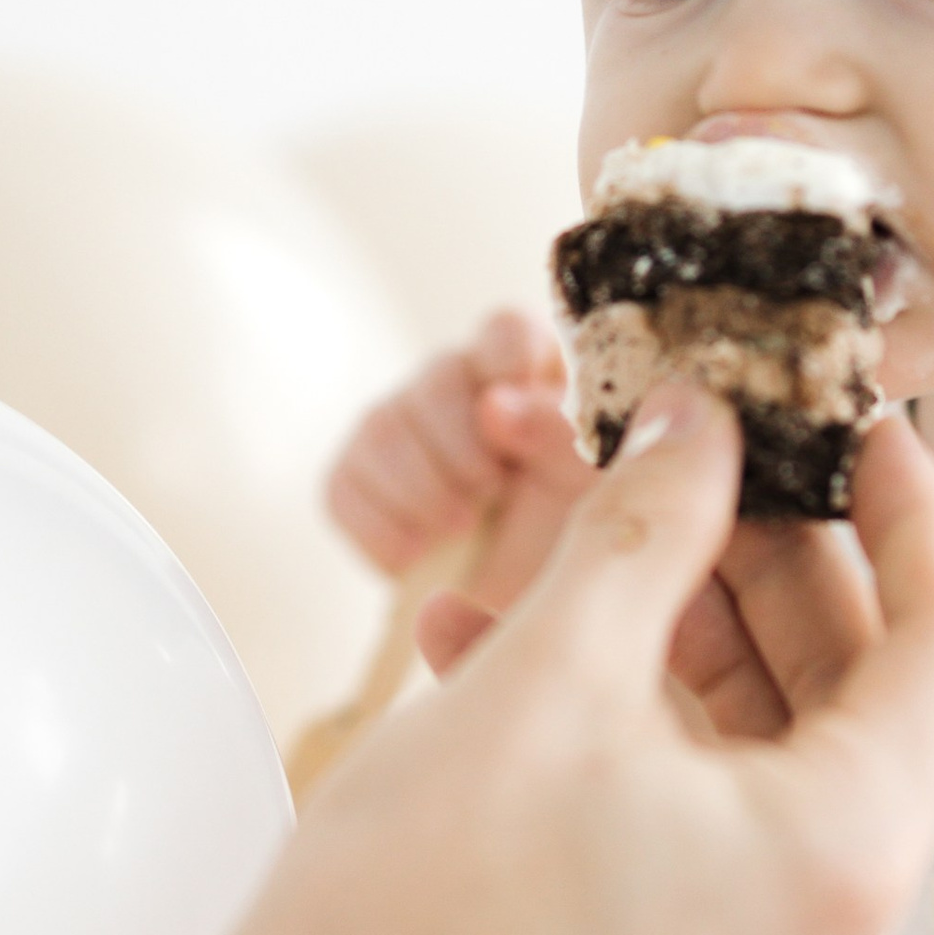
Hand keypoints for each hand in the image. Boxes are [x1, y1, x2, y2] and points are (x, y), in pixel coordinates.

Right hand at [256, 383, 933, 934]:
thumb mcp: (545, 676)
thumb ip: (649, 524)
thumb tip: (701, 425)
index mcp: (848, 853)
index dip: (915, 506)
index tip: (850, 424)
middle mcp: (839, 928)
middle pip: (866, 690)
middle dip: (774, 557)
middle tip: (692, 455)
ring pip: (777, 749)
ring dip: (687, 631)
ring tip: (575, 541)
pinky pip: (712, 819)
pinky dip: (646, 724)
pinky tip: (522, 649)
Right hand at [323, 307, 589, 599]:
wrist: (526, 602)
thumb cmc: (571, 530)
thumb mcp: (590, 487)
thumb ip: (561, 438)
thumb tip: (493, 405)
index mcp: (529, 368)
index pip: (504, 331)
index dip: (505, 365)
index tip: (511, 422)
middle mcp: (459, 384)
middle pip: (434, 382)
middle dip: (460, 452)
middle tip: (492, 497)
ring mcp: (401, 425)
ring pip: (380, 429)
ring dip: (420, 492)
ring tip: (460, 530)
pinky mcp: (357, 478)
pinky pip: (343, 488)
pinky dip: (380, 530)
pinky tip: (419, 554)